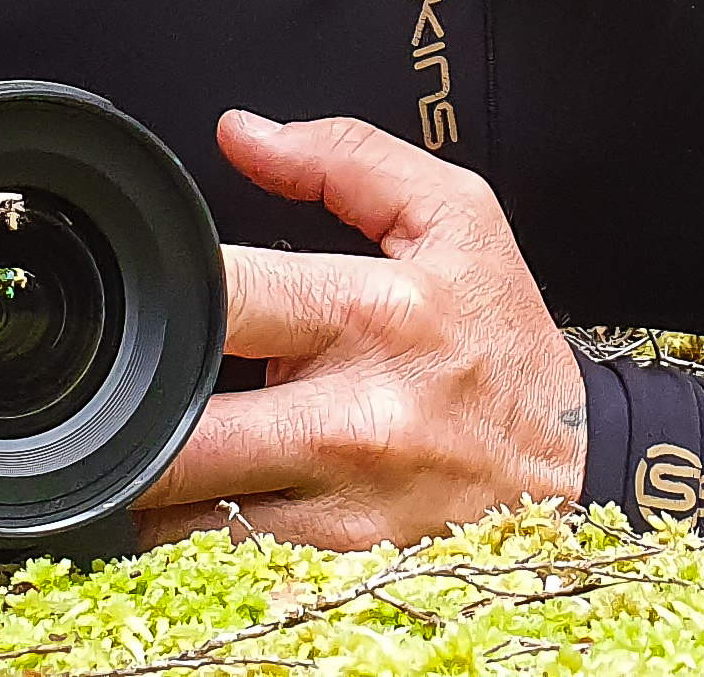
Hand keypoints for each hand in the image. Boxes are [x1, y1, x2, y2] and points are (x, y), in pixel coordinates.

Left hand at [133, 111, 585, 547]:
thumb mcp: (456, 218)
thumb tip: (242, 134)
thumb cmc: (503, 344)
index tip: (145, 295)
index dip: (160, 289)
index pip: (221, 292)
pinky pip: (213, 563)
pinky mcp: (338, 570)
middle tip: (123, 388)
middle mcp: (353, 417)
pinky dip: (185, 535)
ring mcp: (342, 508)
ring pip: (176, 510)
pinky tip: (201, 501)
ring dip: (147, 478)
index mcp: (374, 312)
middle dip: (127, 409)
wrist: (580, 466)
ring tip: (165, 442)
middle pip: (174, 425)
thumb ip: (347, 158)